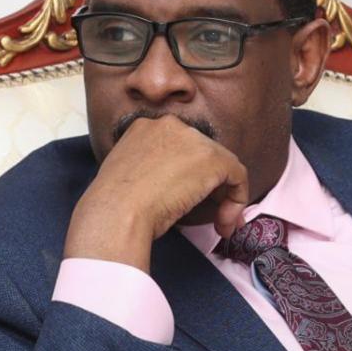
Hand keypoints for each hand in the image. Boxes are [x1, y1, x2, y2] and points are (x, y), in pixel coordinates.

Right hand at [65, 116, 250, 269]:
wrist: (116, 212)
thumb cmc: (114, 206)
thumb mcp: (127, 178)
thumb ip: (149, 173)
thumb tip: (173, 190)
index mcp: (145, 128)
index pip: (179, 148)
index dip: (187, 177)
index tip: (184, 201)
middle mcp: (170, 126)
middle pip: (202, 155)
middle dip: (209, 187)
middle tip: (209, 215)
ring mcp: (192, 139)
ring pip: (222, 166)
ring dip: (224, 198)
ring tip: (218, 224)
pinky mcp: (212, 158)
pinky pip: (237, 177)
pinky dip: (236, 201)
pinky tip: (224, 223)